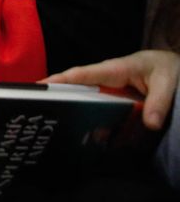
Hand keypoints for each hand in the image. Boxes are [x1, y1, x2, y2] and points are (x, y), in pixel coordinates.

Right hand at [45, 49, 179, 129]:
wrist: (172, 68)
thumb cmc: (167, 68)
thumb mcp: (168, 82)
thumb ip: (160, 102)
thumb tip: (151, 125)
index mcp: (114, 69)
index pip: (81, 75)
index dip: (59, 81)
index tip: (38, 88)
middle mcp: (105, 80)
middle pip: (75, 89)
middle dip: (56, 98)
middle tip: (35, 111)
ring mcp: (108, 90)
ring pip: (84, 101)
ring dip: (72, 112)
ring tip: (54, 126)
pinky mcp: (113, 100)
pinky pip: (97, 109)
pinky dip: (89, 119)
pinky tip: (84, 133)